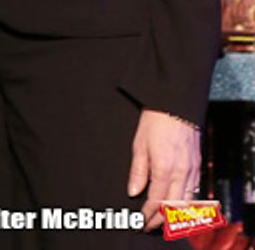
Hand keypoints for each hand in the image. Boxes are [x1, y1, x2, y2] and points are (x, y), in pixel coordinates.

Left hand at [128, 108, 201, 229]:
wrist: (175, 104)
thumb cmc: (154, 120)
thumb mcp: (139, 144)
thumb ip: (137, 170)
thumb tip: (133, 192)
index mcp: (164, 168)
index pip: (156, 201)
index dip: (147, 214)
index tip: (139, 222)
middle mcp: (181, 172)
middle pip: (173, 207)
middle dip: (160, 219)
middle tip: (148, 225)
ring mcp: (192, 169)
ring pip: (186, 202)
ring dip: (174, 214)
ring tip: (161, 219)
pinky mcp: (197, 165)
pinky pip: (194, 191)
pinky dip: (185, 202)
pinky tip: (176, 204)